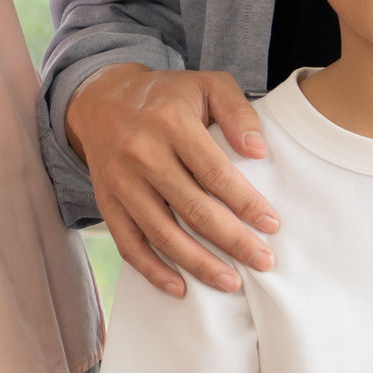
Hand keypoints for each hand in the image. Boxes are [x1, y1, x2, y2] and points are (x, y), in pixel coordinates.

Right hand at [68, 64, 275, 294]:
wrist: (101, 99)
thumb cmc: (166, 96)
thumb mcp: (206, 84)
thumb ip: (238, 111)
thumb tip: (259, 151)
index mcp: (171, 122)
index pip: (215, 172)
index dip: (245, 202)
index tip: (271, 225)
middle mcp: (142, 152)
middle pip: (193, 208)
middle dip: (232, 240)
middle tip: (263, 261)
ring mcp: (121, 181)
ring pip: (162, 233)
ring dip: (198, 263)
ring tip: (231, 282)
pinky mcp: (106, 201)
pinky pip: (128, 243)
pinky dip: (152, 270)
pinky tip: (179, 287)